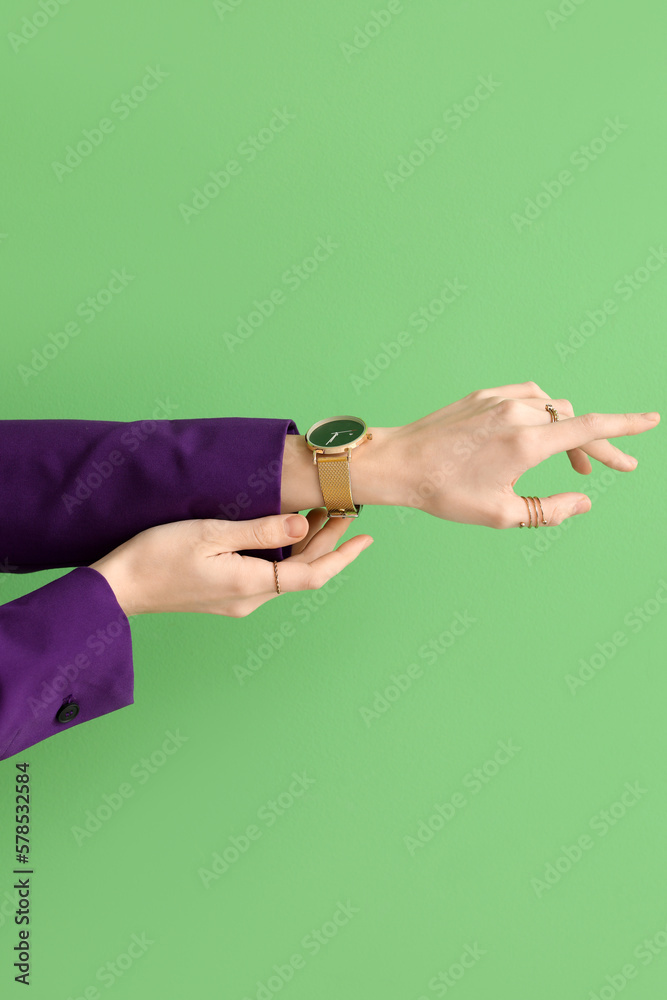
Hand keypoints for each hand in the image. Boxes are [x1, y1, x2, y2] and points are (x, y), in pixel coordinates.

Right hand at [89, 509, 372, 616]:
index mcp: (250, 585)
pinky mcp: (224, 593)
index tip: (367, 538)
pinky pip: (266, 572)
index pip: (312, 574)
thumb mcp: (211, 535)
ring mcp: (236, 599)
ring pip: (285, 571)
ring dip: (305, 543)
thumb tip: (301, 524)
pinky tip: (283, 529)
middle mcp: (249, 598)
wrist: (118, 586)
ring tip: (320, 512)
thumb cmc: (157, 556)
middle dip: (328, 542)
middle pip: (302, 571)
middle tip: (345, 510)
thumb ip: (259, 530)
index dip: (342, 556)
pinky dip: (282, 550)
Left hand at [391, 381, 659, 527]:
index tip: (652, 421)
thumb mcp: (502, 514)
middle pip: (575, 421)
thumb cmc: (445, 493)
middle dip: (595, 445)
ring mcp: (498, 399)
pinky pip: (527, 396)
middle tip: (609, 468)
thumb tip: (584, 500)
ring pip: (552, 405)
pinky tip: (537, 433)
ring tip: (569, 459)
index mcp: (527, 443)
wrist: (399, 463)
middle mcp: (518, 413)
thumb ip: (550, 509)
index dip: (626, 426)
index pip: (590, 428)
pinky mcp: (482, 395)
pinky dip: (542, 412)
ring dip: (566, 430)